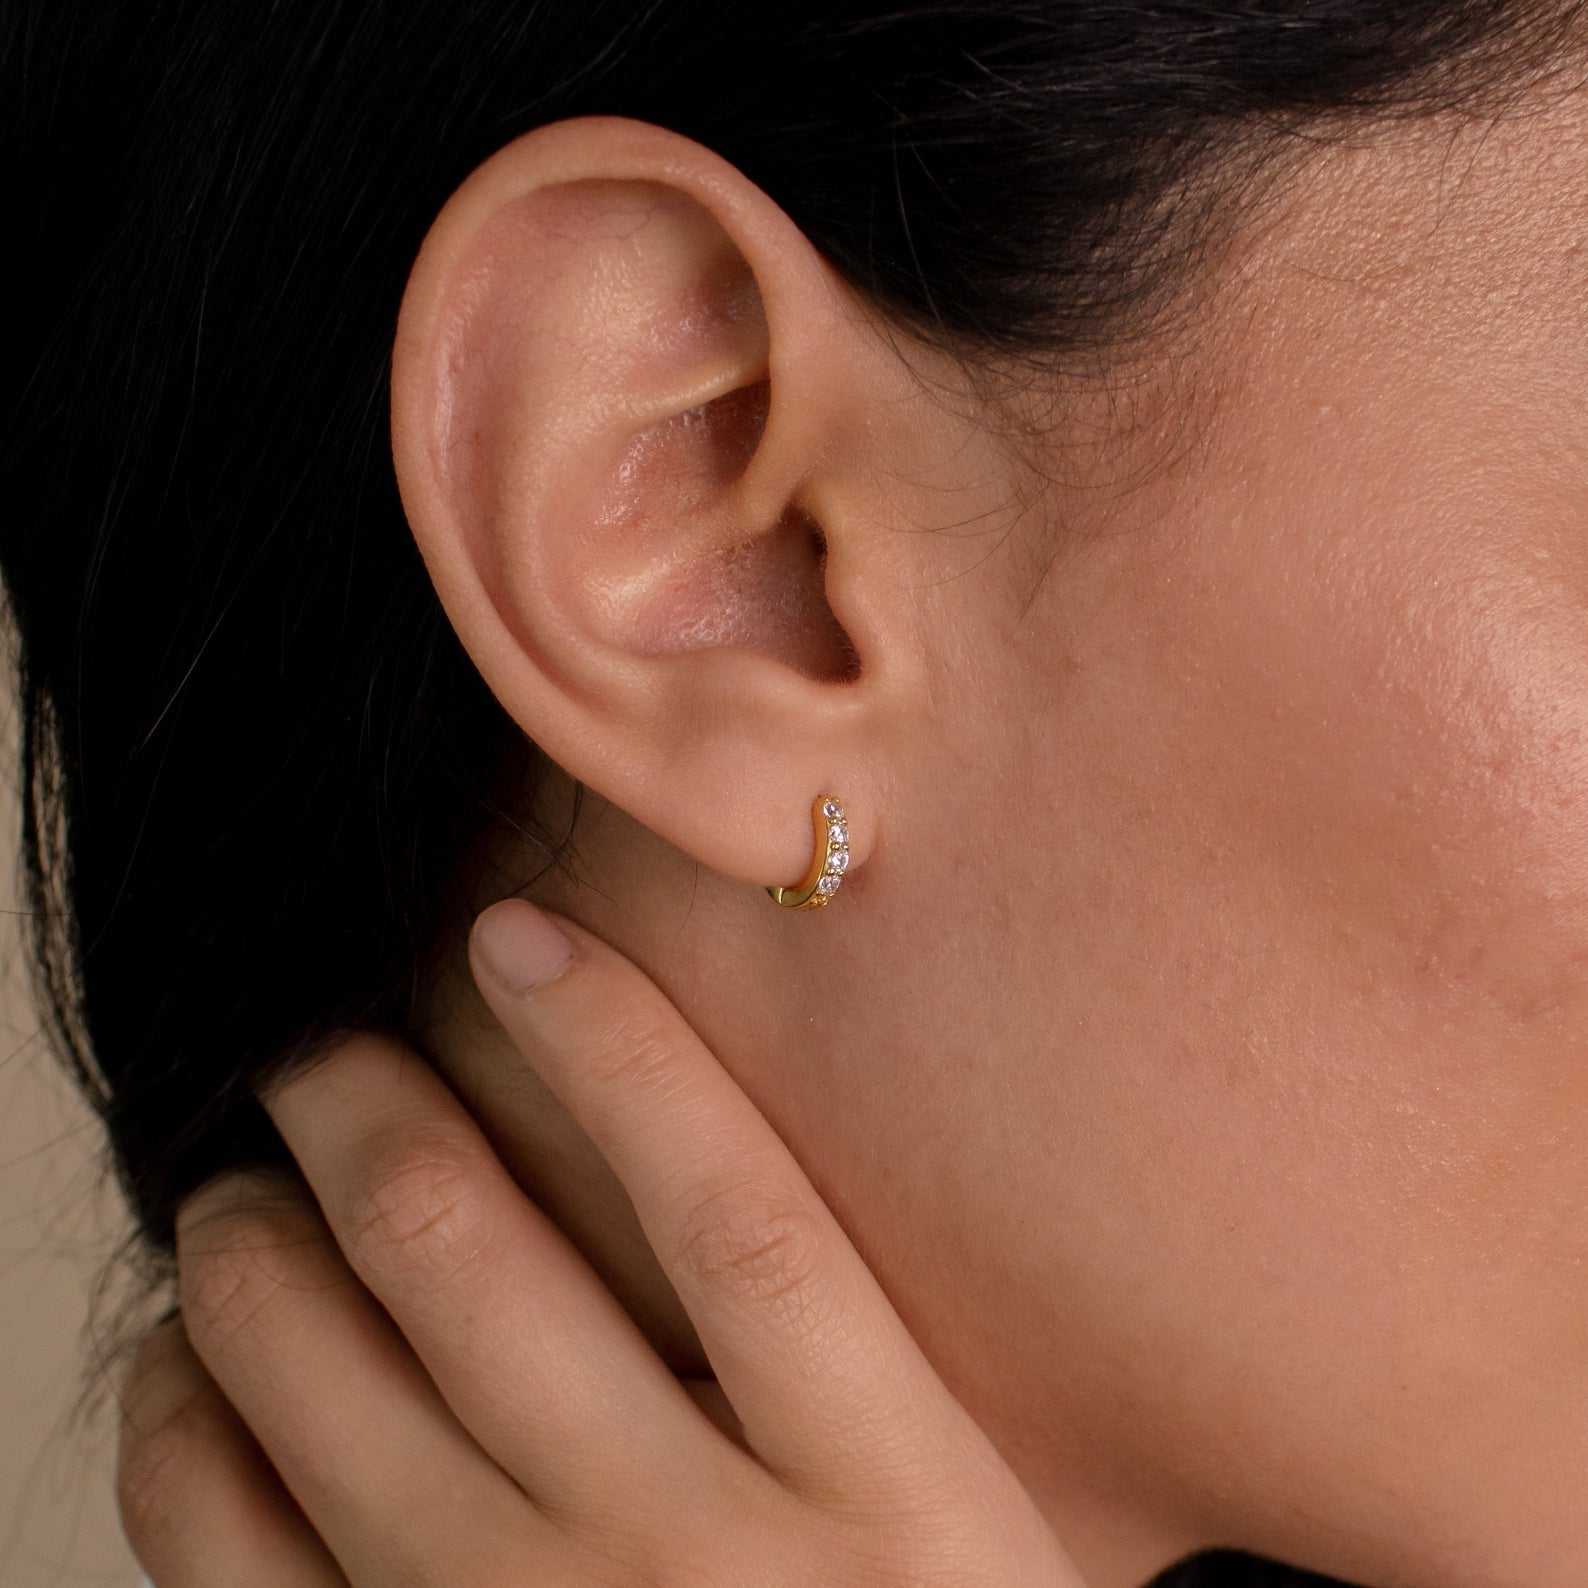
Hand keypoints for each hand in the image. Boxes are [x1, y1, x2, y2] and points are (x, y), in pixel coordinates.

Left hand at [117, 899, 1084, 1585]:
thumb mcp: (968, 1520)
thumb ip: (866, 1356)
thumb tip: (710, 1141)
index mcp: (884, 1497)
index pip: (741, 1216)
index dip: (622, 1050)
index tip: (520, 930)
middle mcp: (699, 1567)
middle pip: (482, 1266)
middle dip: (362, 1110)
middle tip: (318, 1052)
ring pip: (324, 1382)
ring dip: (246, 1236)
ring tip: (238, 1177)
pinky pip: (228, 1545)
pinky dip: (178, 1419)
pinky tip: (187, 1356)